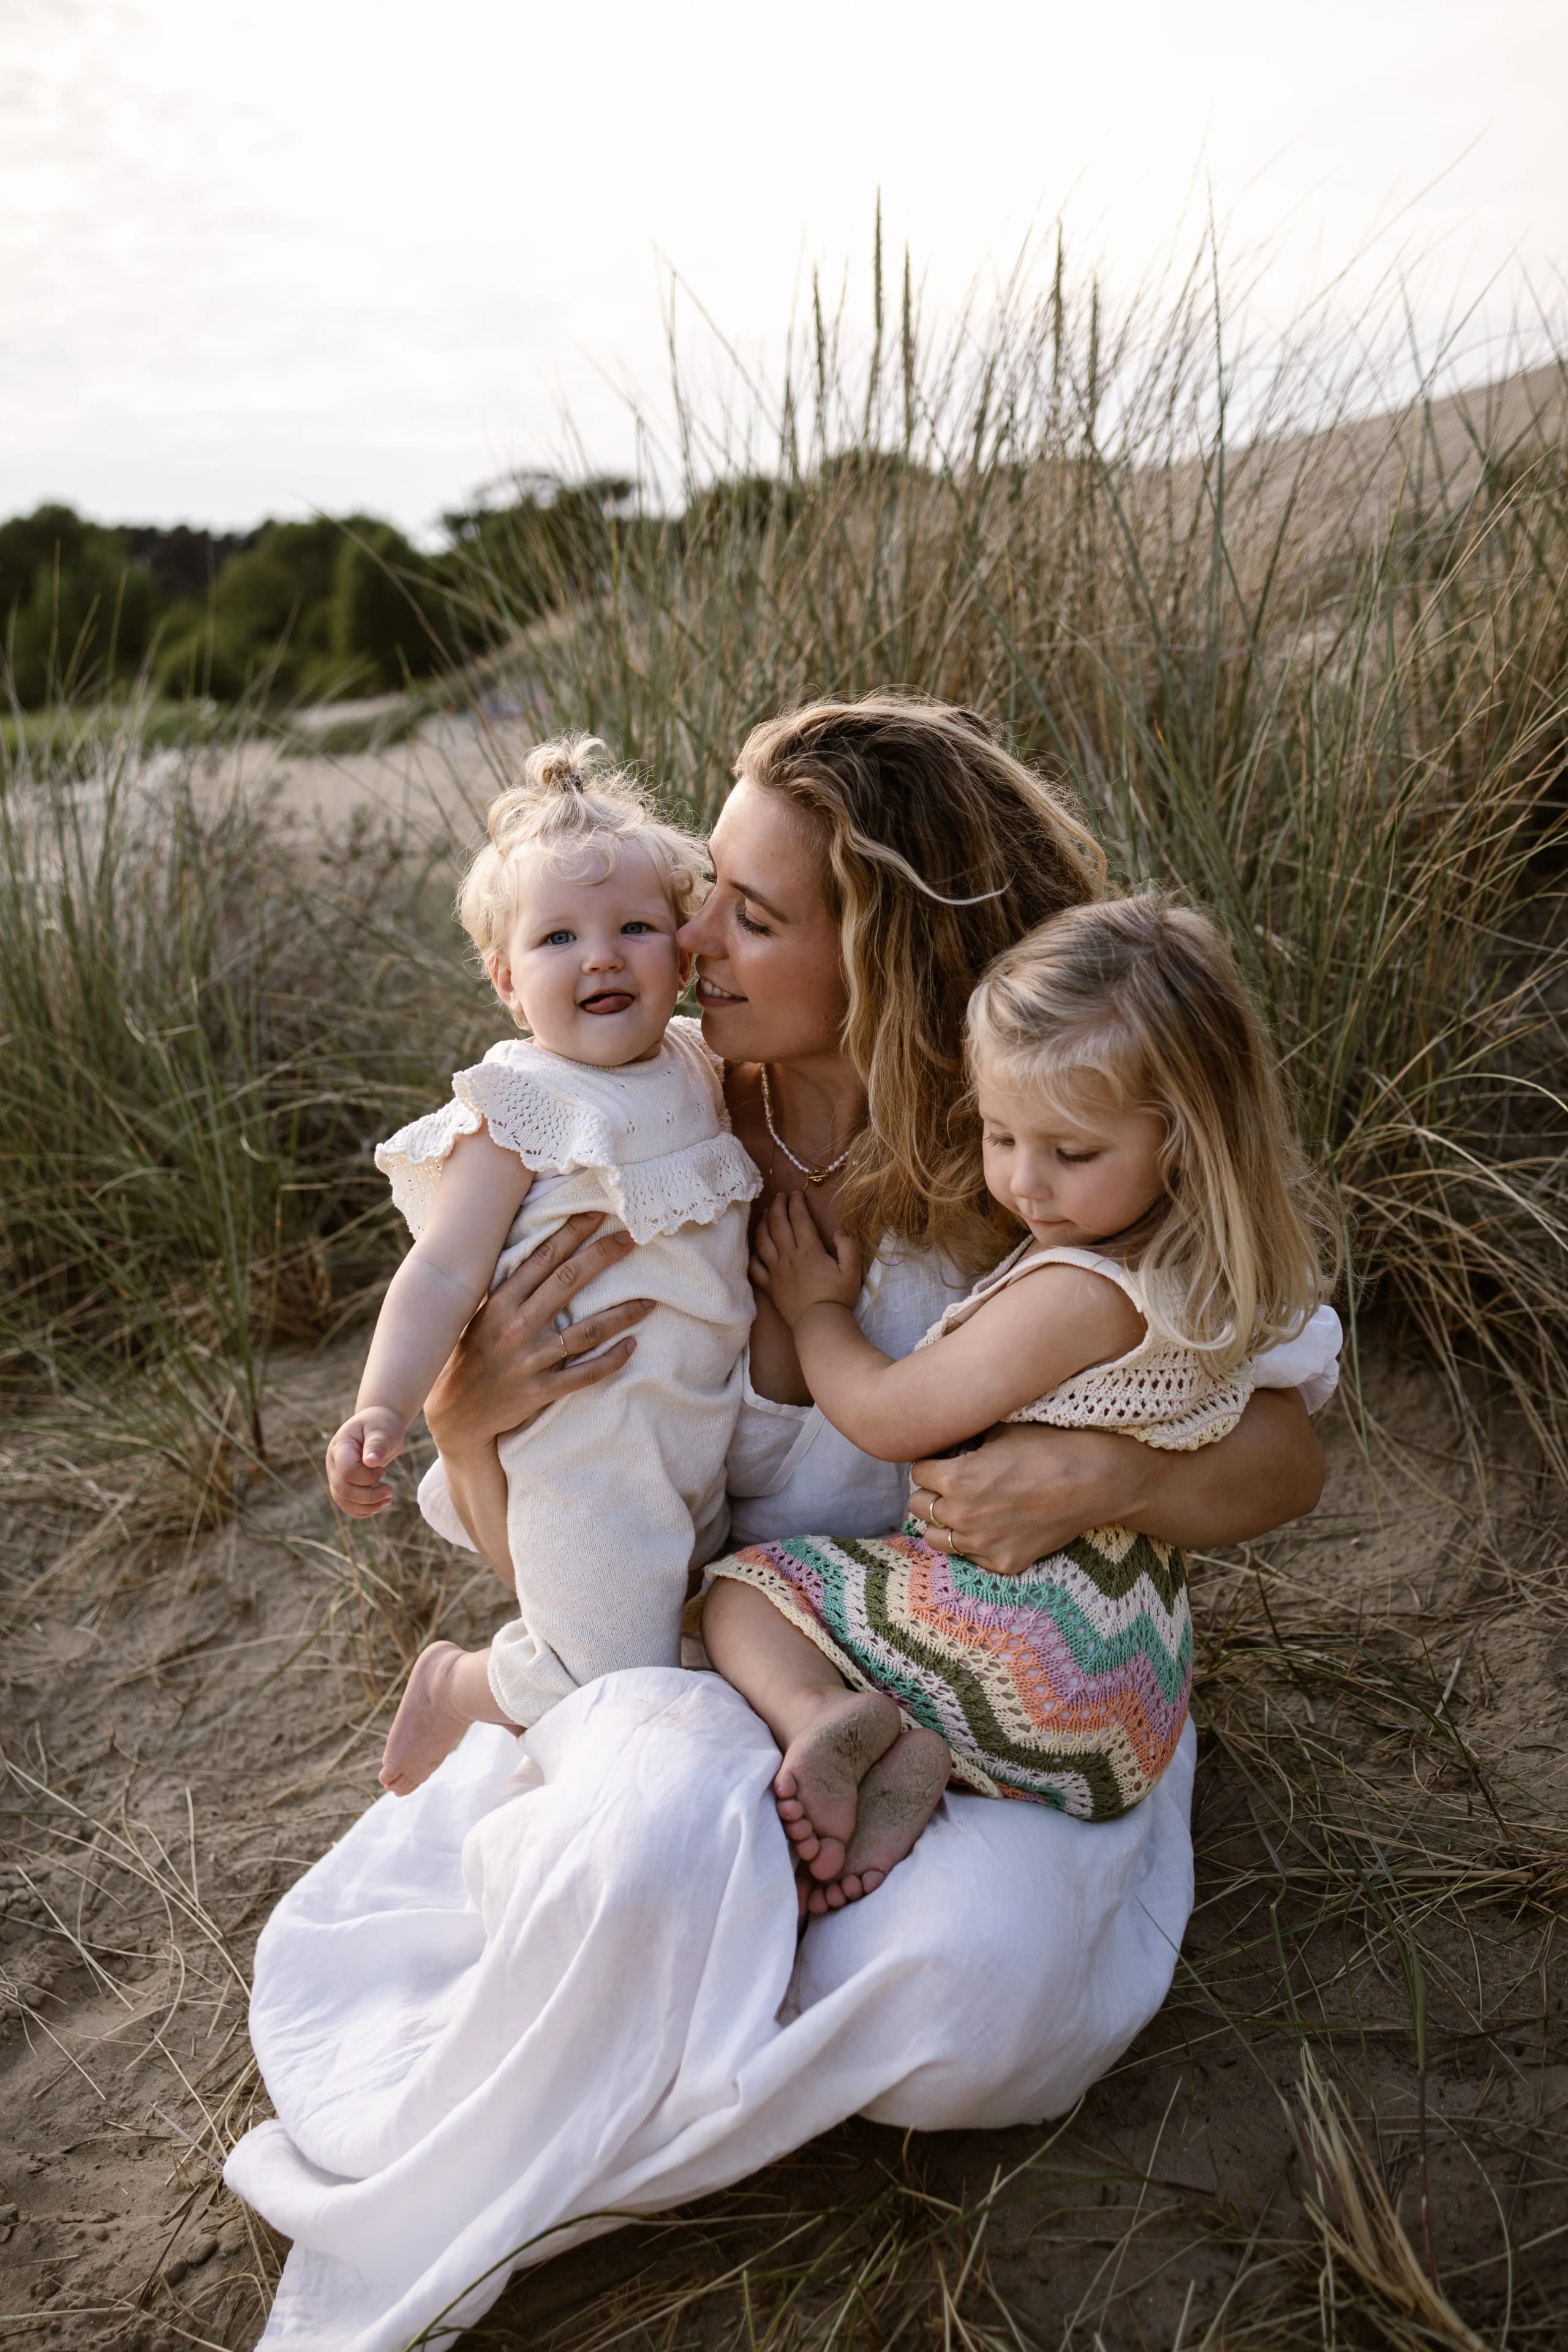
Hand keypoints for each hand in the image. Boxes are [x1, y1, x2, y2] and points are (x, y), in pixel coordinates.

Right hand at [327, 1406, 407, 1518]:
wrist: (377, 1425)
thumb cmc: (381, 1425)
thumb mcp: (382, 1430)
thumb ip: (376, 1444)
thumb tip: (372, 1461)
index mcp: (340, 1446)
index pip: (346, 1471)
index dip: (366, 1477)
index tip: (383, 1470)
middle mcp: (333, 1463)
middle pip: (343, 1490)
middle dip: (369, 1496)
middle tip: (390, 1491)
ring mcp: (336, 1475)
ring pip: (344, 1501)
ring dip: (367, 1506)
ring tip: (388, 1499)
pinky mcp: (343, 1485)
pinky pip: (347, 1505)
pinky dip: (363, 1510)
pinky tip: (379, 1505)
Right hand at [424, 1211, 652, 1459]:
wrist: (455, 1415)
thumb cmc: (469, 1357)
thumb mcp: (479, 1316)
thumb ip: (507, 1289)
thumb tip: (540, 1253)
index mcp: (500, 1303)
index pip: (542, 1258)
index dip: (572, 1233)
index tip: (597, 1214)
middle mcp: (516, 1327)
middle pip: (568, 1281)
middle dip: (602, 1256)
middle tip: (631, 1239)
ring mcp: (530, 1360)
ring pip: (587, 1330)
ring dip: (622, 1314)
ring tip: (650, 1301)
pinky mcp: (540, 1390)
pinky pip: (585, 1373)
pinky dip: (611, 1360)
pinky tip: (632, 1346)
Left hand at [749, 1193, 862, 1329]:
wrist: (820, 1324)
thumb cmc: (838, 1297)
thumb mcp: (853, 1270)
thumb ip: (848, 1247)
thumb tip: (837, 1231)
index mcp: (809, 1250)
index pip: (799, 1219)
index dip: (796, 1203)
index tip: (796, 1193)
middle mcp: (789, 1257)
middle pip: (778, 1225)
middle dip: (778, 1206)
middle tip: (779, 1196)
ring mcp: (776, 1272)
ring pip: (763, 1241)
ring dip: (763, 1224)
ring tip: (766, 1213)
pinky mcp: (770, 1287)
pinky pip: (755, 1268)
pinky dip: (752, 1255)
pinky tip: (755, 1248)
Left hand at [909, 1423, 1157, 1576]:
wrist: (1095, 1481)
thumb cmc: (1049, 1447)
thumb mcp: (1001, 1430)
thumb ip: (965, 1439)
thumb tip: (946, 1437)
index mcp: (956, 1479)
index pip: (917, 1473)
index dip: (931, 1463)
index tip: (944, 1460)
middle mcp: (963, 1516)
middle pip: (918, 1507)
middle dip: (931, 1492)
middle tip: (952, 1484)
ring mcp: (983, 1544)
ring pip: (936, 1539)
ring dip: (944, 1522)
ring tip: (965, 1508)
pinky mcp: (1004, 1562)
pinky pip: (971, 1557)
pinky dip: (975, 1543)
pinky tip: (995, 1525)